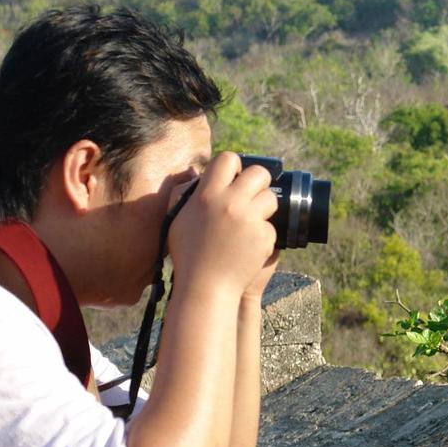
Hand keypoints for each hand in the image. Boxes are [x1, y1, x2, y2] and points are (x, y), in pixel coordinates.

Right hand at [167, 153, 277, 297]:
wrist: (207, 287)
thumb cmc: (188, 254)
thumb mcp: (177, 219)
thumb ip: (186, 192)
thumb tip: (198, 172)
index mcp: (207, 194)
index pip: (228, 158)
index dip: (234, 164)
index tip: (234, 175)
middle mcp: (231, 202)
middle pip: (259, 173)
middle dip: (259, 181)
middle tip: (252, 194)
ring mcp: (250, 219)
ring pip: (270, 198)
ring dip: (263, 208)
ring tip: (249, 222)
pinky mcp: (264, 236)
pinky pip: (270, 226)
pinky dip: (262, 235)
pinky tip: (248, 246)